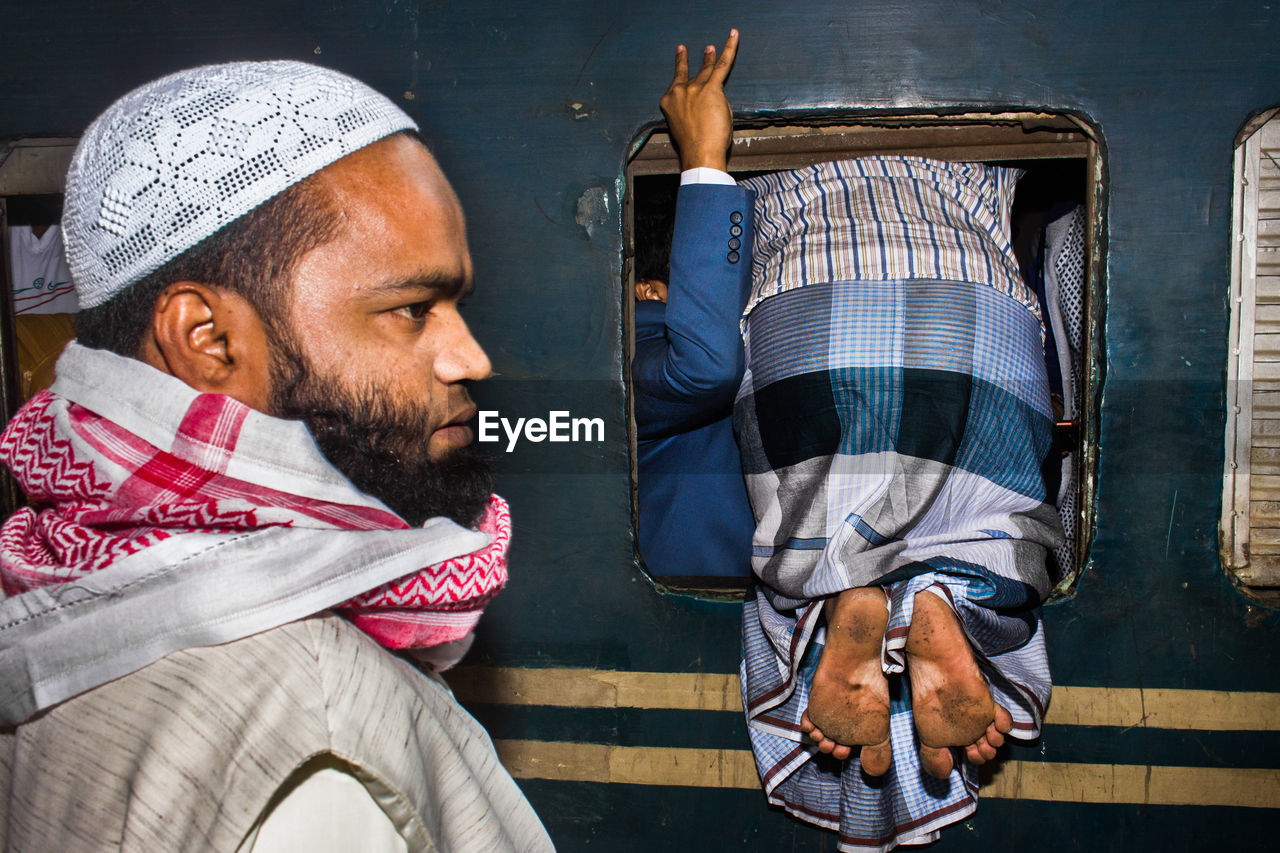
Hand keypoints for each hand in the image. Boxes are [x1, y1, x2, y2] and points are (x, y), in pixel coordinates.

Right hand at [659, 29, 739, 171]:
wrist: (699, 152)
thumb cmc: (694, 147)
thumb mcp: (685, 126)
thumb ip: (693, 111)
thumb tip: (707, 106)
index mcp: (669, 103)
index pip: (676, 89)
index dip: (679, 85)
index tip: (677, 79)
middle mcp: (679, 92)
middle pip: (686, 74)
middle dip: (685, 61)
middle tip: (683, 50)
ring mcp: (695, 88)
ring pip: (706, 68)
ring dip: (709, 57)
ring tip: (710, 48)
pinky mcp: (712, 88)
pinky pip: (723, 64)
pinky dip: (729, 48)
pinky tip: (733, 35)